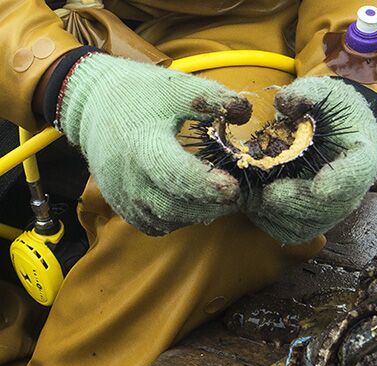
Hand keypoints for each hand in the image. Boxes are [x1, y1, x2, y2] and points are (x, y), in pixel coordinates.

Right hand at [58, 53, 249, 234]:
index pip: (176, 175)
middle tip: (238, 195)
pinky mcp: (122, 205)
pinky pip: (155, 225)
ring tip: (219, 198)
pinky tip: (193, 203)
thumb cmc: (139, 94)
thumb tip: (244, 112)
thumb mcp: (177, 87)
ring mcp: (123, 195)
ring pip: (167, 220)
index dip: (207, 185)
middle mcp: (130, 177)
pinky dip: (177, 219)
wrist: (91, 102)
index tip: (234, 187)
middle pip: (176, 206)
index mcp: (143, 145)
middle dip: (211, 205)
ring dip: (197, 213)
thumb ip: (213, 98)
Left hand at [243, 77, 376, 244]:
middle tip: (267, 194)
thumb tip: (285, 104)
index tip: (320, 186)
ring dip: (278, 216)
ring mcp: (334, 208)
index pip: (359, 171)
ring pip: (309, 226)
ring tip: (252, 198)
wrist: (333, 128)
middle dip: (296, 203)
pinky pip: (292, 232)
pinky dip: (270, 222)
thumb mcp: (322, 92)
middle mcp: (353, 187)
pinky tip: (252, 204)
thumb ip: (305, 95)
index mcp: (362, 151)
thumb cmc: (329, 110)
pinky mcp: (313, 219)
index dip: (341, 181)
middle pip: (331, 208)